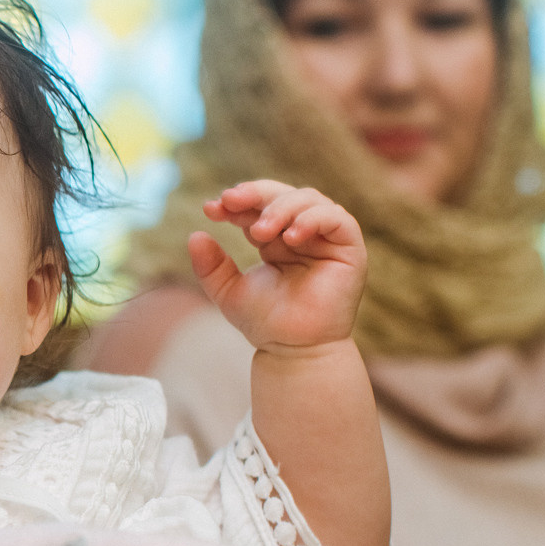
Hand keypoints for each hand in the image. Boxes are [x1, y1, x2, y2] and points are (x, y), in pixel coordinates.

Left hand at [189, 181, 365, 354]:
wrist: (294, 350)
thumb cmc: (265, 323)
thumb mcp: (228, 292)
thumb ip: (210, 267)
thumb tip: (195, 236)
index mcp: (276, 239)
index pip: (258, 206)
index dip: (237, 201)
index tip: (211, 208)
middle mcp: (302, 234)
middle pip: (283, 195)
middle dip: (255, 194)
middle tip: (231, 202)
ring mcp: (327, 239)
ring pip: (309, 200)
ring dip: (281, 208)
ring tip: (260, 233)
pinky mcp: (349, 249)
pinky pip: (338, 220)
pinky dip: (313, 219)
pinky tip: (290, 237)